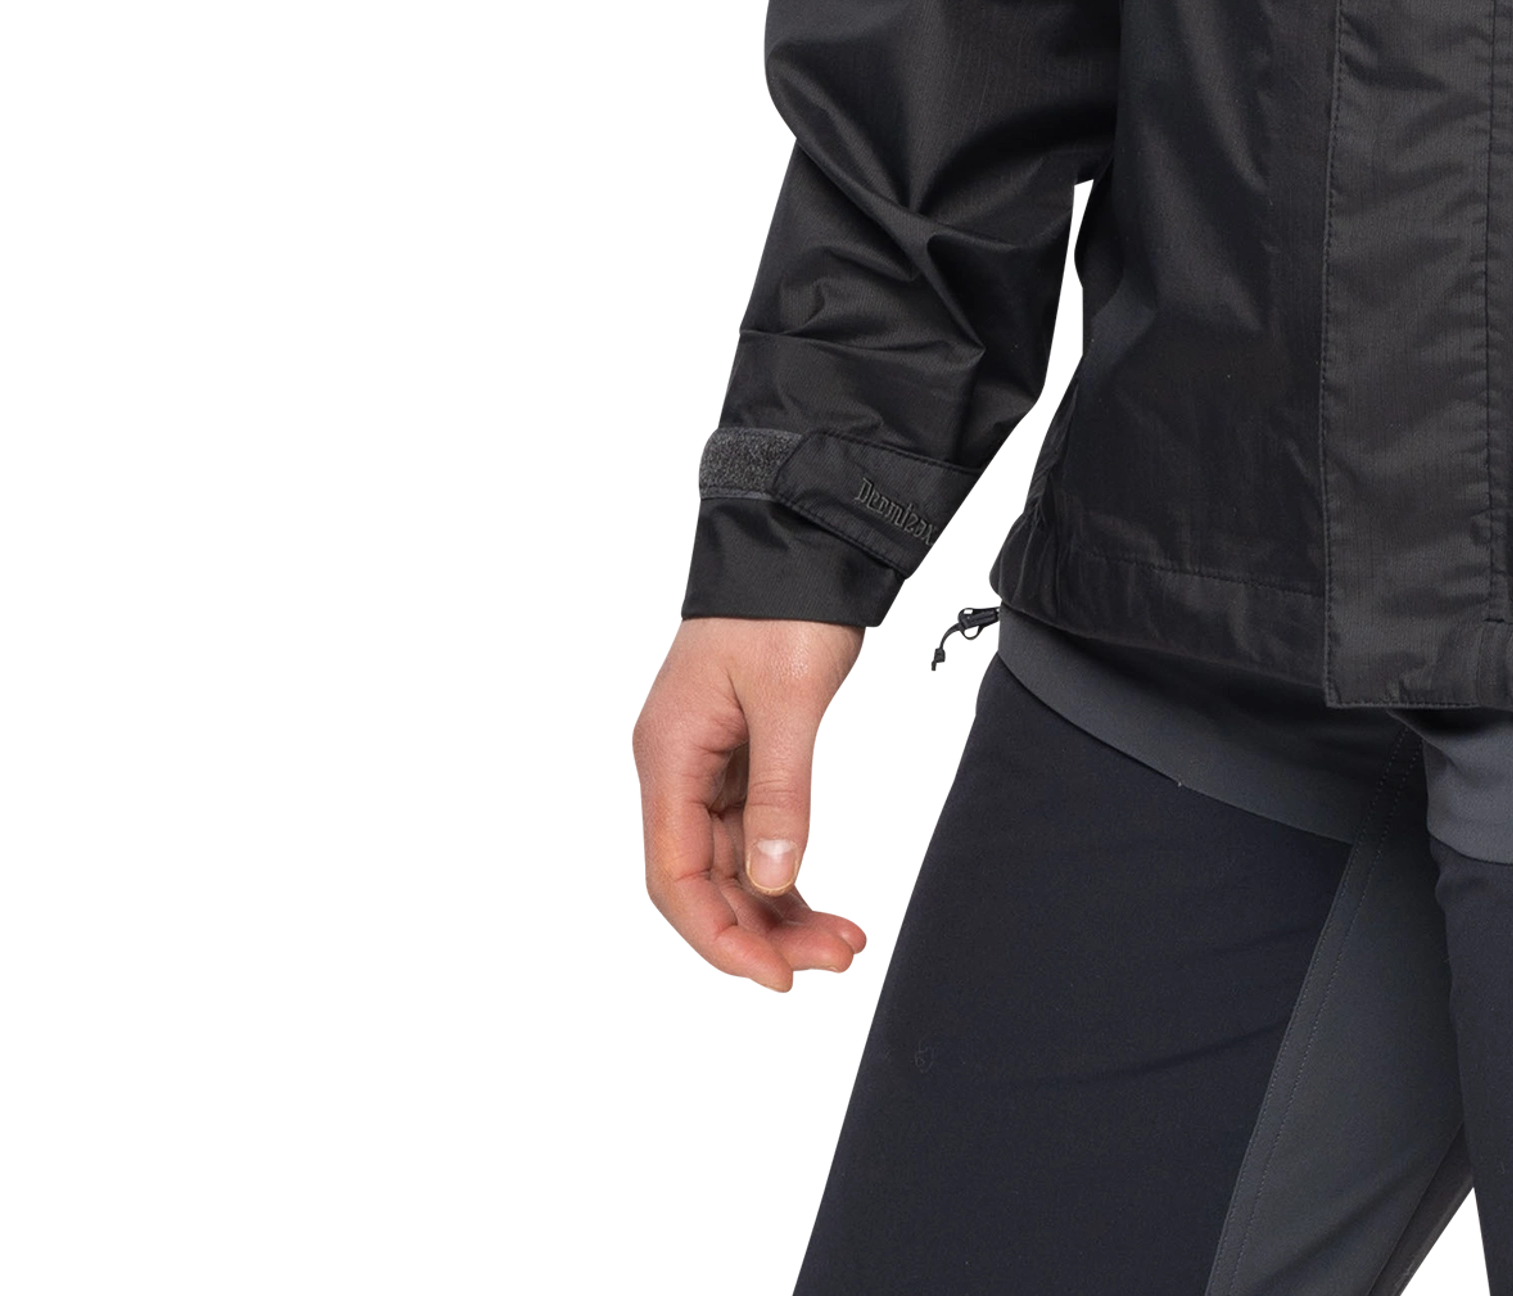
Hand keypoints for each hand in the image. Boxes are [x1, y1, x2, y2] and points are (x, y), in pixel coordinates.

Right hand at [633, 613, 875, 994]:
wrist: (805, 536)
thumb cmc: (785, 602)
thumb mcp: (788, 697)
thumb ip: (781, 792)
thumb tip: (775, 880)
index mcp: (669, 754)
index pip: (675, 877)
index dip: (718, 936)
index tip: (772, 975)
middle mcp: (679, 766)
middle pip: (706, 880)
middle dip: (762, 929)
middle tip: (833, 958)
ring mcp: (708, 764)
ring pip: (734, 864)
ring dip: (780, 908)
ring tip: (843, 942)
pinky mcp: (742, 758)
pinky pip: (754, 835)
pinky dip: (786, 871)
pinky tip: (822, 904)